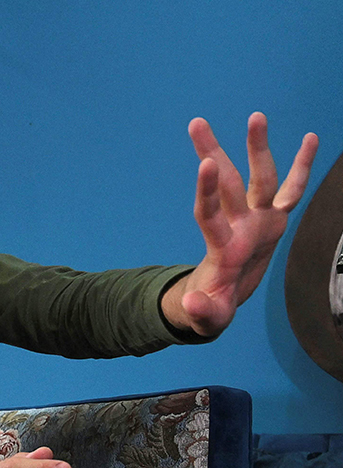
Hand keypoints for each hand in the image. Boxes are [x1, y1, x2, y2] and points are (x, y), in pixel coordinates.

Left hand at [162, 113, 317, 336]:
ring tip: (257, 115)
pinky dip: (301, 167)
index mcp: (223, 247)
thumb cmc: (211, 309)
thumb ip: (202, 311)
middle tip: (196, 123)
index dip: (207, 190)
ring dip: (257, 148)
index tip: (204, 163)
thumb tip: (190, 304)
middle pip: (226, 184)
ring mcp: (256, 221)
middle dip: (213, 153)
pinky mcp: (274, 221)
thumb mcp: (207, 318)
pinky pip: (291, 191)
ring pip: (258, 179)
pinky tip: (311, 139)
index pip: (210, 213)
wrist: (219, 300)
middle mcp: (239, 226)